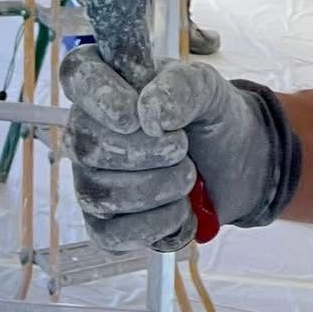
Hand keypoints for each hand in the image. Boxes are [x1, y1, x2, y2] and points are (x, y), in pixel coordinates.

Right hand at [59, 49, 289, 252]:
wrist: (234, 163)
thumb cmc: (209, 115)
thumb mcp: (207, 88)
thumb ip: (182, 86)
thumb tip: (150, 114)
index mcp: (107, 80)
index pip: (78, 75)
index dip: (101, 98)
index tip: (136, 117)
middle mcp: (87, 129)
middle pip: (86, 146)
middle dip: (144, 153)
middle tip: (183, 148)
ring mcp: (91, 179)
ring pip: (99, 195)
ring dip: (156, 190)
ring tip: (188, 177)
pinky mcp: (105, 224)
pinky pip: (109, 236)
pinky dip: (153, 227)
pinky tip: (180, 211)